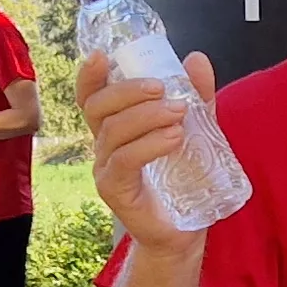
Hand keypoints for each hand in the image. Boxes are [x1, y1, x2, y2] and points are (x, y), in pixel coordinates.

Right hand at [77, 47, 221, 248]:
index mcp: (116, 127)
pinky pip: (124, 160)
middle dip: (128, 91)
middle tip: (163, 88)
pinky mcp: (115, 191)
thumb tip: (197, 58)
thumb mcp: (196, 130)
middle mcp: (104, 146)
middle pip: (98, 107)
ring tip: (180, 114)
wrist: (186, 230)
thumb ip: (196, 97)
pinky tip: (174, 138)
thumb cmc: (184, 180)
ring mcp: (105, 169)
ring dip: (147, 116)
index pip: (92, 96)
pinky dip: (149, 144)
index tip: (102, 56)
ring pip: (113, 131)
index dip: (89, 75)